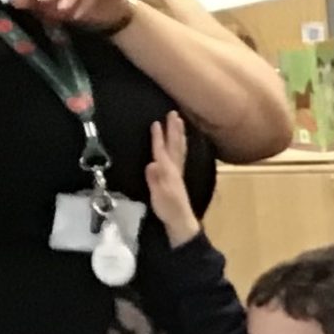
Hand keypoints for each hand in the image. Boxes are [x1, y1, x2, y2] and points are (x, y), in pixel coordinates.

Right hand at [144, 115, 200, 246]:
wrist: (181, 220)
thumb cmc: (167, 209)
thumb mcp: (158, 195)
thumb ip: (155, 180)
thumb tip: (152, 163)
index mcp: (168, 172)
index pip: (162, 151)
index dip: (158, 138)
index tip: (156, 123)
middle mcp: (175, 168)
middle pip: (175, 145)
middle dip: (174, 129)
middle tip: (174, 112)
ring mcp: (178, 171)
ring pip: (180, 148)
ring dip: (179, 133)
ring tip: (180, 120)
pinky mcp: (178, 175)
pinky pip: (181, 154)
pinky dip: (181, 143)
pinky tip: (181, 140)